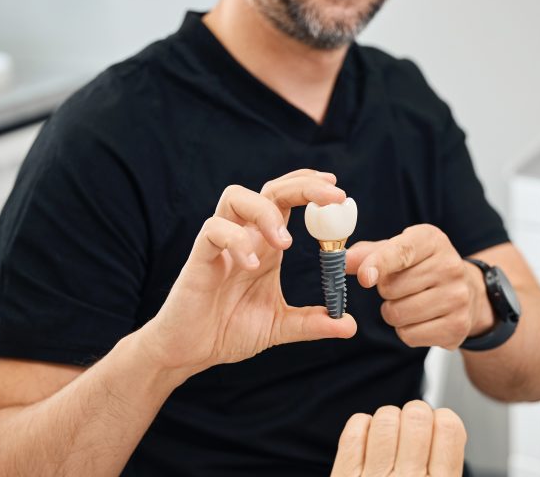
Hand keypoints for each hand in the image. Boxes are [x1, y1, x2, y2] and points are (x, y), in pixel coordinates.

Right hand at [138, 169, 357, 378]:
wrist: (190, 352)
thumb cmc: (228, 330)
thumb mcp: (280, 327)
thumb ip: (313, 322)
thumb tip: (349, 325)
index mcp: (266, 246)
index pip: (287, 200)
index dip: (310, 188)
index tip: (338, 191)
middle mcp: (245, 237)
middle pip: (269, 190)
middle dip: (302, 187)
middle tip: (332, 197)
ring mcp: (220, 244)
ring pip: (235, 197)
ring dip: (266, 211)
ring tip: (286, 242)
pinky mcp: (199, 258)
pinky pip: (213, 231)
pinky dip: (236, 241)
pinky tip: (252, 265)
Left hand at [330, 401, 466, 476]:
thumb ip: (445, 463)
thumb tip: (444, 424)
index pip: (449, 426)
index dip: (441, 420)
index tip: (434, 430)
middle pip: (417, 414)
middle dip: (414, 415)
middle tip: (409, 433)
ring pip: (386, 417)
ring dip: (388, 421)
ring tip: (388, 440)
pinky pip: (356, 429)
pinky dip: (362, 428)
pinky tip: (368, 444)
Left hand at [346, 224, 491, 349]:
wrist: (468, 292)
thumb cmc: (422, 268)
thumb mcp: (398, 251)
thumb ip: (368, 254)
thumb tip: (343, 261)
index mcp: (432, 240)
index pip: (401, 252)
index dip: (379, 264)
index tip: (365, 278)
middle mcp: (450, 266)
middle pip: (392, 288)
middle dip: (386, 291)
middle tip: (402, 287)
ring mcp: (458, 297)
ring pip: (398, 314)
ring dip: (394, 312)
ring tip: (411, 302)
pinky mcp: (458, 326)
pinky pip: (410, 335)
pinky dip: (407, 331)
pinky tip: (421, 319)